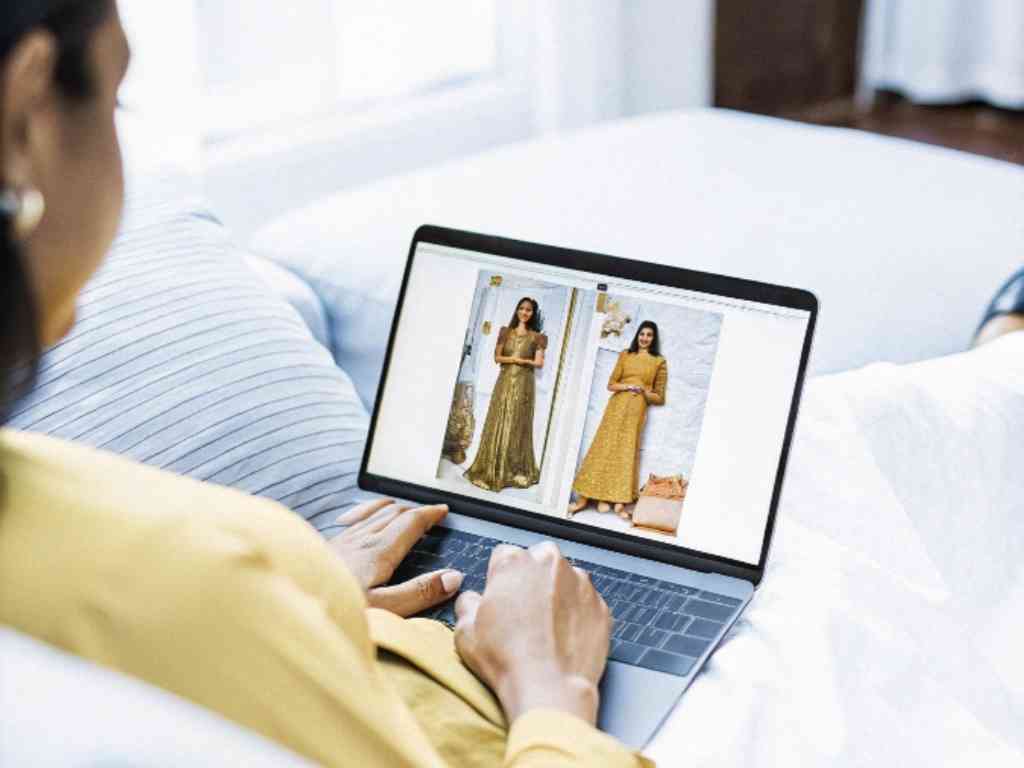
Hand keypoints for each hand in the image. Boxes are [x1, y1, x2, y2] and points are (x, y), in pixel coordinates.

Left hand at [329, 499, 462, 615]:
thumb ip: (418, 593)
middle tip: (429, 513)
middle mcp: (359, 541)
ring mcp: (339, 543)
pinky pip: (351, 523)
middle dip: (413, 510)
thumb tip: (452, 578)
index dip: (429, 514)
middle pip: (391, 513)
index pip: (410, 523)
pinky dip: (366, 515)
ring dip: (390, 509)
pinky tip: (358, 521)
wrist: (281, 606)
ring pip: (370, 515)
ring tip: (400, 508)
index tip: (444, 510)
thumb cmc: (332, 609)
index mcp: (378, 552)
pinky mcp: (324, 549)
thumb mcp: (384, 609)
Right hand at [453, 542, 610, 725]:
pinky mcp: (601, 606)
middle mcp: (550, 563)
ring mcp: (581, 583)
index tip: (501, 599)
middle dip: (531, 581)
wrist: (549, 688)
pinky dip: (577, 615)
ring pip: (564, 580)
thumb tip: (472, 599)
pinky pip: (586, 603)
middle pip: (538, 562)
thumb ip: (467, 603)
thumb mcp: (465, 631)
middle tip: (523, 614)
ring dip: (556, 596)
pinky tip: (563, 638)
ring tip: (545, 630)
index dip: (500, 579)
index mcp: (514, 562)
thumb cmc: (507, 660)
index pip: (504, 556)